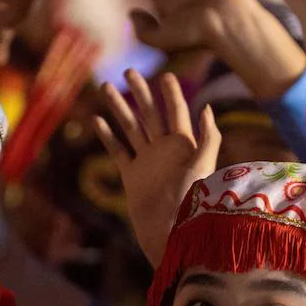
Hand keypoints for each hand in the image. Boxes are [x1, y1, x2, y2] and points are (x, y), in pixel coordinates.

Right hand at [92, 71, 220, 266]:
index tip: (164, 74)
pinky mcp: (132, 176)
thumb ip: (208, 138)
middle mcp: (164, 150)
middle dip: (140, 92)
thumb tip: (206, 107)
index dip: (171, 94)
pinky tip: (97, 120)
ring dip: (119, 108)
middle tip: (129, 71)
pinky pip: (118, 151)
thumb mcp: (204, 168)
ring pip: (131, 128)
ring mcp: (147, 162)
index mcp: (184, 146)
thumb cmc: (192, 205)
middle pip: (150, 114)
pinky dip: (108, 136)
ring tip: (106, 87)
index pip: (176, 112)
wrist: (172, 234)